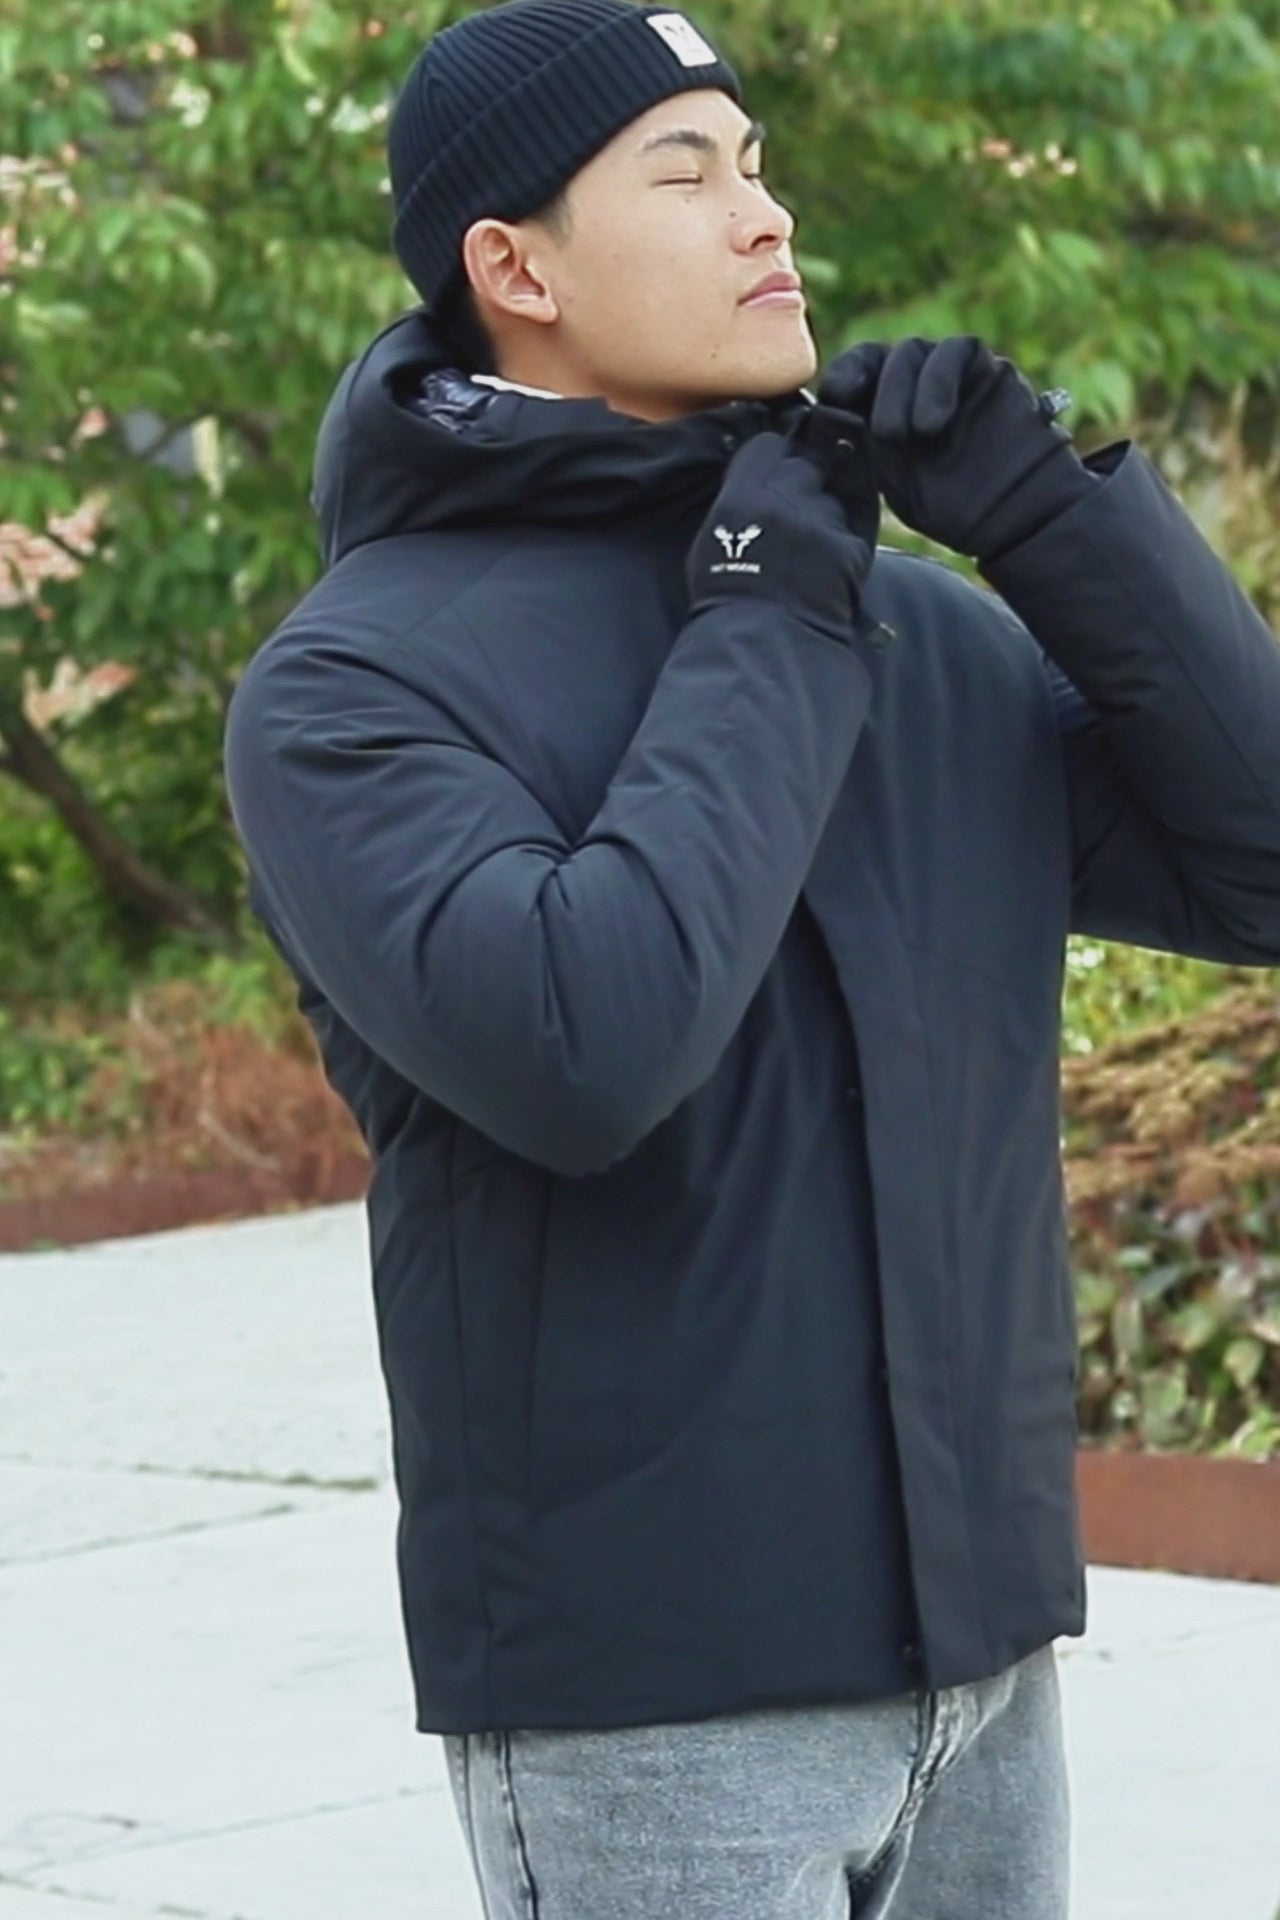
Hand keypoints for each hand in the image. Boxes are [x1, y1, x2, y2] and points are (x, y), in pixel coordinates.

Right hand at [687, 408, 880, 644]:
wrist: (759, 642)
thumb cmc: (724, 599)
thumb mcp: (710, 543)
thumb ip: (734, 506)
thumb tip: (748, 490)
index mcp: (744, 492)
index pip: (770, 446)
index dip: (774, 459)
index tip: (774, 474)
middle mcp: (785, 496)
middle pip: (806, 467)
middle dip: (803, 486)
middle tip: (796, 517)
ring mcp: (820, 520)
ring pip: (831, 503)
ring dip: (824, 521)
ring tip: (809, 558)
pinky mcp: (847, 546)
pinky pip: (847, 538)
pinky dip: (840, 555)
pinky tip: (825, 578)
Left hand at [818, 335, 1087, 563]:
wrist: (1014, 516)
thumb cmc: (951, 508)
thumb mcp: (890, 480)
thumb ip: (859, 447)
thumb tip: (816, 425)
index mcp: (883, 408)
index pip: (853, 374)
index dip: (841, 378)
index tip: (833, 401)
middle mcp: (913, 387)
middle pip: (878, 356)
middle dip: (873, 387)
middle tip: (885, 434)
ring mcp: (950, 376)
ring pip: (913, 351)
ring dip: (905, 389)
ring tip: (917, 435)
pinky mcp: (988, 369)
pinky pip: (956, 351)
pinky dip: (939, 379)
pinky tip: (936, 421)